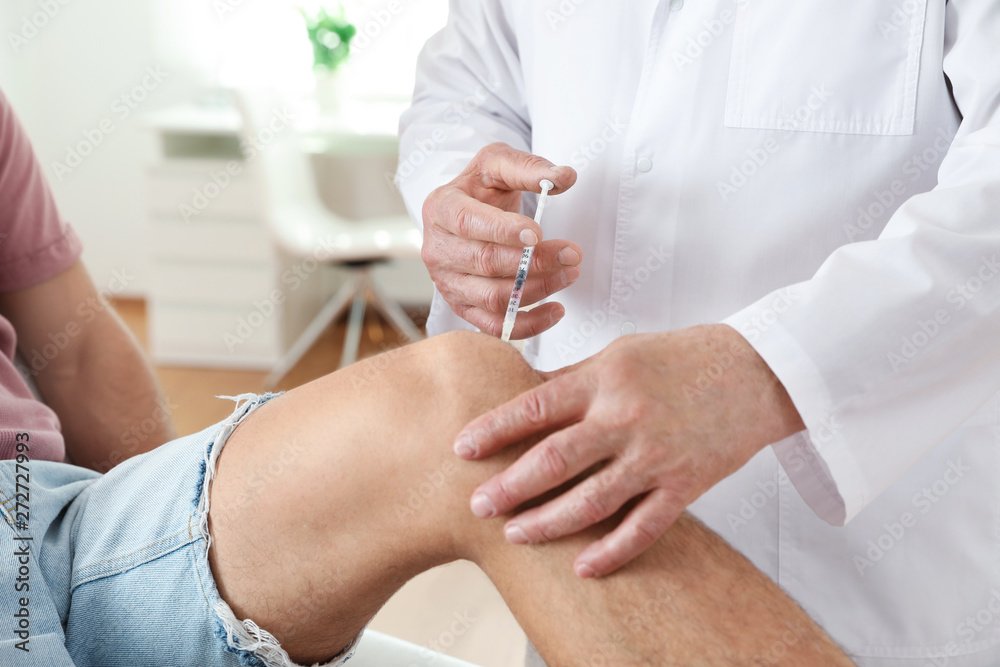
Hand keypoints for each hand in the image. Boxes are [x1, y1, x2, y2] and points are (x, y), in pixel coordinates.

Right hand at [421, 142, 580, 338]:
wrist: (464, 213)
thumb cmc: (481, 188)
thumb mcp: (498, 164)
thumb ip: (529, 168)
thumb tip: (565, 177)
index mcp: (441, 208)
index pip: (468, 222)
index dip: (503, 230)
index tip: (539, 233)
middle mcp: (438, 249)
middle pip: (486, 262)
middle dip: (534, 261)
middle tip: (572, 254)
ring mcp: (448, 282)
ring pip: (493, 297)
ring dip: (537, 289)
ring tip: (569, 274)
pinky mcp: (463, 307)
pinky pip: (495, 325)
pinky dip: (529, 324)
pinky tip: (556, 310)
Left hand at [453, 325, 804, 576]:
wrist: (757, 370)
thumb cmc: (681, 357)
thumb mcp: (620, 353)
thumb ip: (573, 380)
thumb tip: (524, 397)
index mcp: (605, 378)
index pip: (536, 407)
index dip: (493, 429)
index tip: (461, 448)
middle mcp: (627, 417)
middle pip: (555, 460)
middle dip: (510, 486)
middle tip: (477, 505)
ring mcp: (657, 454)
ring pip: (592, 500)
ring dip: (548, 522)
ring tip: (515, 534)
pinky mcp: (686, 484)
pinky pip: (643, 526)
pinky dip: (612, 550)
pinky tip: (583, 566)